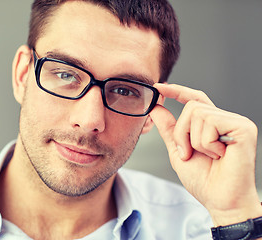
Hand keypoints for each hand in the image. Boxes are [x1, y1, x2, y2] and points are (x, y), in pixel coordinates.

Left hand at [149, 83, 261, 225]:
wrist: (220, 201)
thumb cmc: (204, 180)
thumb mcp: (178, 151)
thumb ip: (169, 129)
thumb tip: (156, 108)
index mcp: (211, 124)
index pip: (194, 99)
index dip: (177, 91)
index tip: (159, 87)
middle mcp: (225, 120)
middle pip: (191, 107)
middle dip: (181, 133)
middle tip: (189, 153)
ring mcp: (235, 122)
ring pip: (197, 113)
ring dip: (193, 140)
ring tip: (208, 156)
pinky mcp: (243, 127)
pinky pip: (210, 122)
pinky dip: (206, 143)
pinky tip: (219, 155)